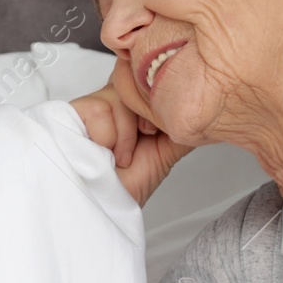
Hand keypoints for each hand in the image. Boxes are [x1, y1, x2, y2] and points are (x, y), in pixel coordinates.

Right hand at [68, 58, 194, 206]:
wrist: (107, 207)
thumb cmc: (130, 183)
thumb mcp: (167, 148)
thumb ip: (181, 123)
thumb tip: (209, 106)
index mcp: (133, 104)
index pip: (146, 75)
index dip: (156, 96)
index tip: (156, 129)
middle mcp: (113, 99)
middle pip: (135, 79)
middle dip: (145, 116)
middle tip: (143, 140)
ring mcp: (92, 104)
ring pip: (122, 96)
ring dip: (127, 135)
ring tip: (120, 156)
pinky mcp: (73, 112)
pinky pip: (101, 110)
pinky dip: (109, 138)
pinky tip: (105, 154)